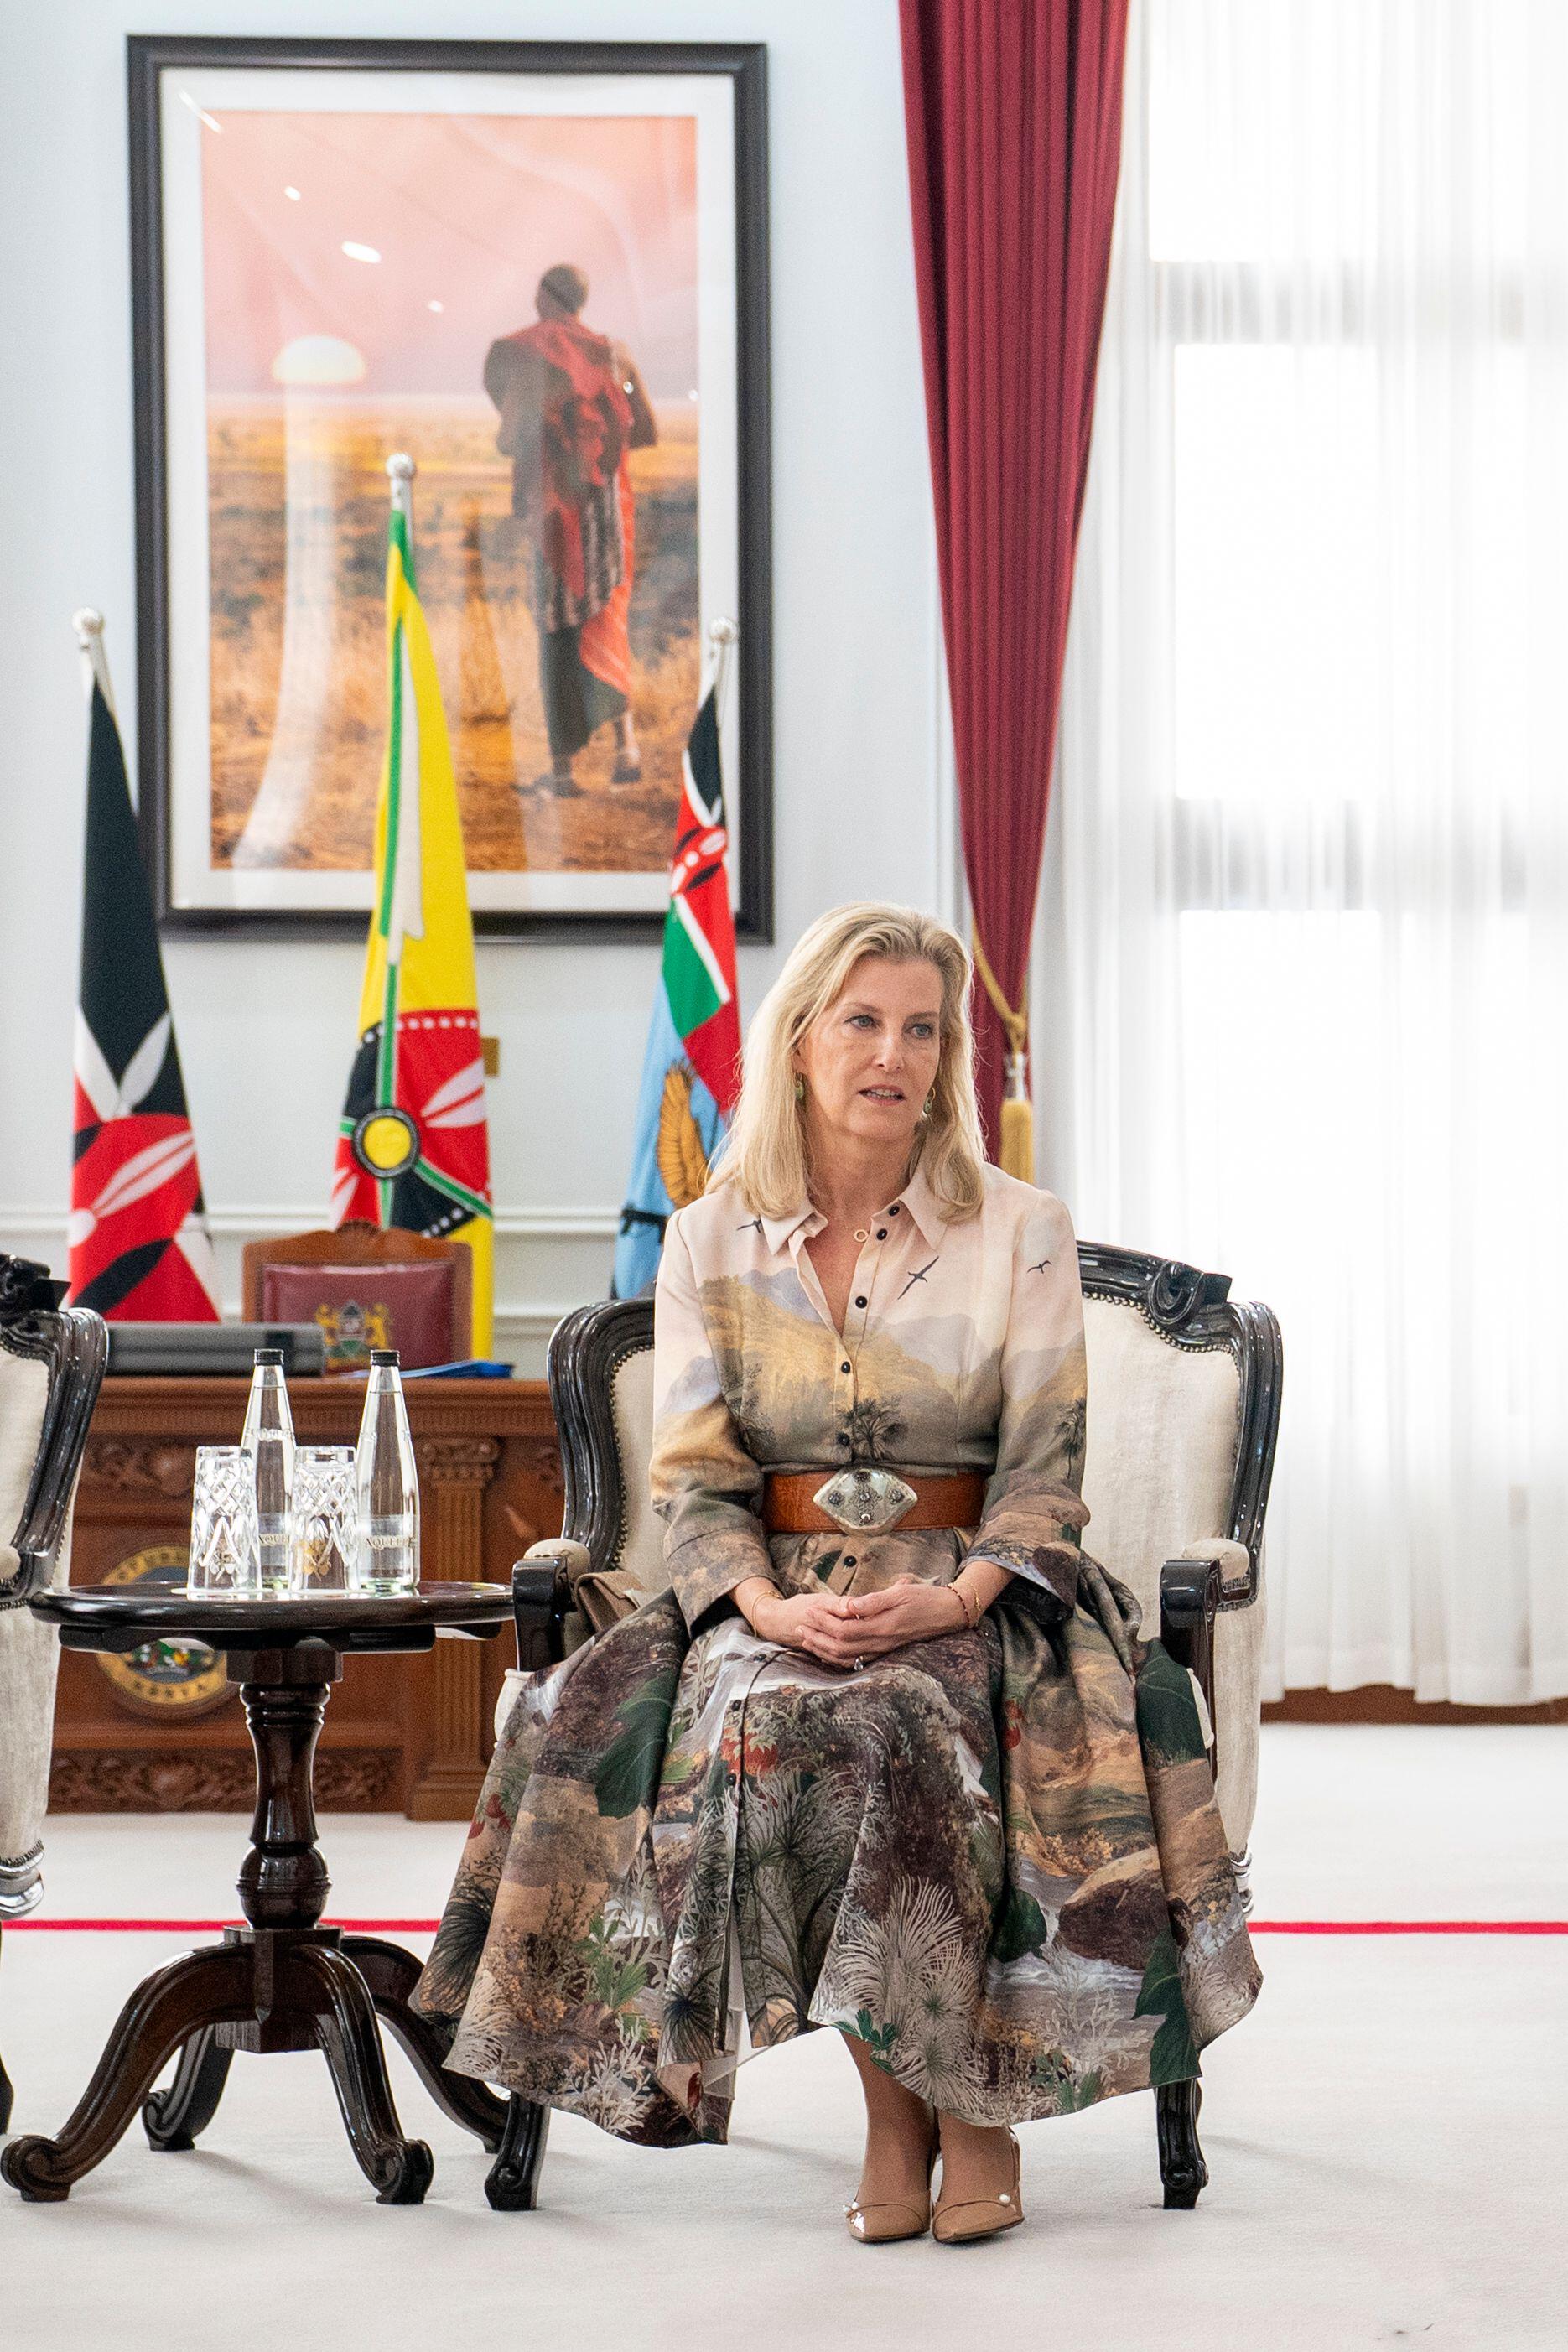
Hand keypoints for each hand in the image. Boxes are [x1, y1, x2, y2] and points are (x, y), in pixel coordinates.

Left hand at [758, 1575, 967, 1670]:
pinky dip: (838, 1657)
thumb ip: (873, 1601)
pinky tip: (827, 1651)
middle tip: (799, 1626)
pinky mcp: (885, 1650)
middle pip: (840, 1647)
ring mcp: (883, 1649)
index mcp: (882, 1627)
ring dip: (823, 1649)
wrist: (949, 1614)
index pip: (844, 1629)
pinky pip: (856, 1660)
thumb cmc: (926, 1598)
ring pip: (846, 1657)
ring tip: (806, 1639)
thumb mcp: (900, 1593)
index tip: (808, 1611)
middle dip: (817, 1637)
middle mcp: (881, 1643)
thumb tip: (847, 1605)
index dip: (823, 1622)